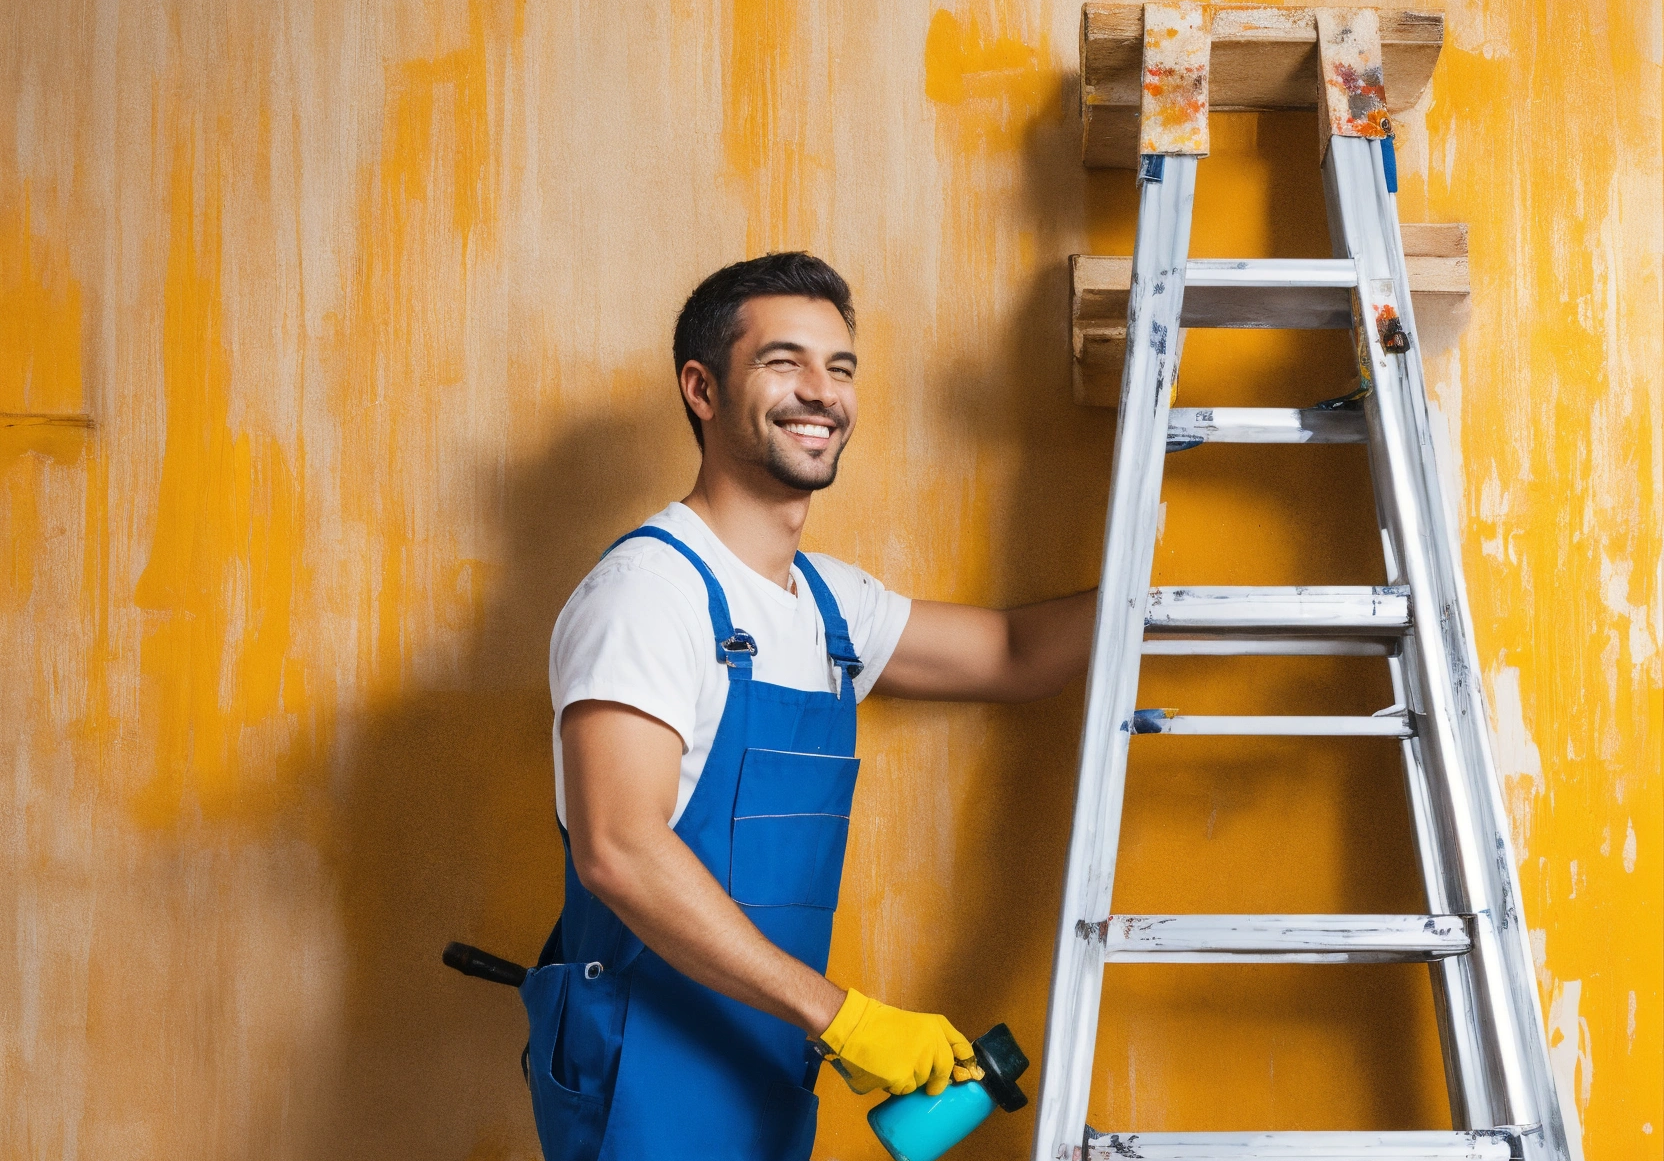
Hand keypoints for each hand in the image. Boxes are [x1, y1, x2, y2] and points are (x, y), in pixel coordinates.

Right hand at [819, 988, 980, 1095]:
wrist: (855, 1026)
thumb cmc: (880, 1025)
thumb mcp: (914, 1024)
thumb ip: (931, 1040)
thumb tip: (949, 1070)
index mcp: (937, 1026)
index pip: (963, 1048)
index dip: (967, 1065)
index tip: (965, 1075)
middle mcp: (933, 1041)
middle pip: (944, 1071)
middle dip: (936, 1082)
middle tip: (925, 1083)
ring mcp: (919, 1060)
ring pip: (922, 1082)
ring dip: (909, 1081)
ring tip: (892, 1065)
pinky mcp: (903, 1076)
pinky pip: (904, 1090)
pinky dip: (895, 1086)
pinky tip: (884, 1072)